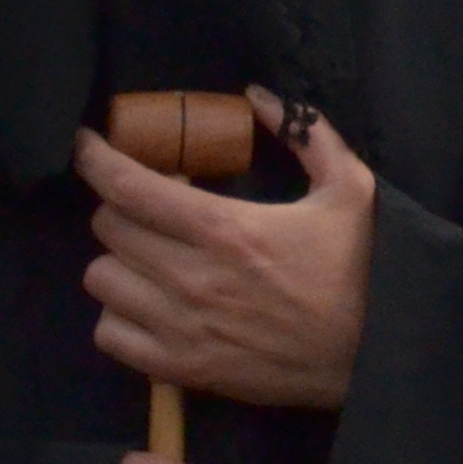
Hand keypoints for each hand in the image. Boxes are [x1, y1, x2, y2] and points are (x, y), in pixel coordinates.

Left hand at [75, 91, 375, 415]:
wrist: (375, 355)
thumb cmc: (360, 270)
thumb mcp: (351, 190)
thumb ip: (307, 134)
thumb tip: (257, 97)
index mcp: (225, 227)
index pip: (128, 187)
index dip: (95, 159)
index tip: (87, 145)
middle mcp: (190, 276)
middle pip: (108, 228)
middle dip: (122, 207)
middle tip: (149, 207)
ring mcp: (180, 325)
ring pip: (101, 279)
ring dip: (120, 261)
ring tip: (150, 259)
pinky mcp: (179, 366)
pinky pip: (108, 334)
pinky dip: (119, 316)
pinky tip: (149, 305)